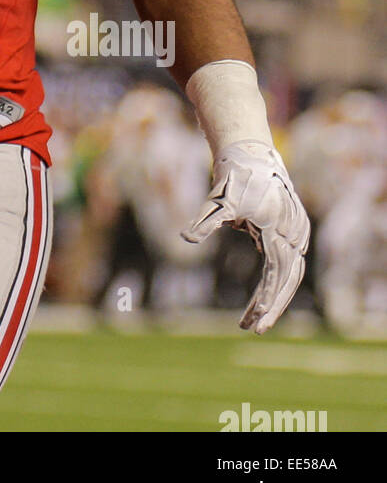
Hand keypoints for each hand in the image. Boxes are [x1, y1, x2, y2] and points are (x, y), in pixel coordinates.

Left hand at [182, 141, 309, 333]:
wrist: (250, 152)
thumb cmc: (233, 177)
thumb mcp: (218, 201)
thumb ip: (205, 222)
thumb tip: (185, 238)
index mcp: (278, 229)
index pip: (276, 272)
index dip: (267, 296)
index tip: (254, 316)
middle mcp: (294, 233)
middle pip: (288, 280)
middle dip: (272, 307)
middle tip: (252, 329)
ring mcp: (296, 233)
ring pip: (291, 275)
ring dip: (275, 299)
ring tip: (254, 320)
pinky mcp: (292, 232)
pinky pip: (288, 264)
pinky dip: (277, 283)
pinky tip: (261, 299)